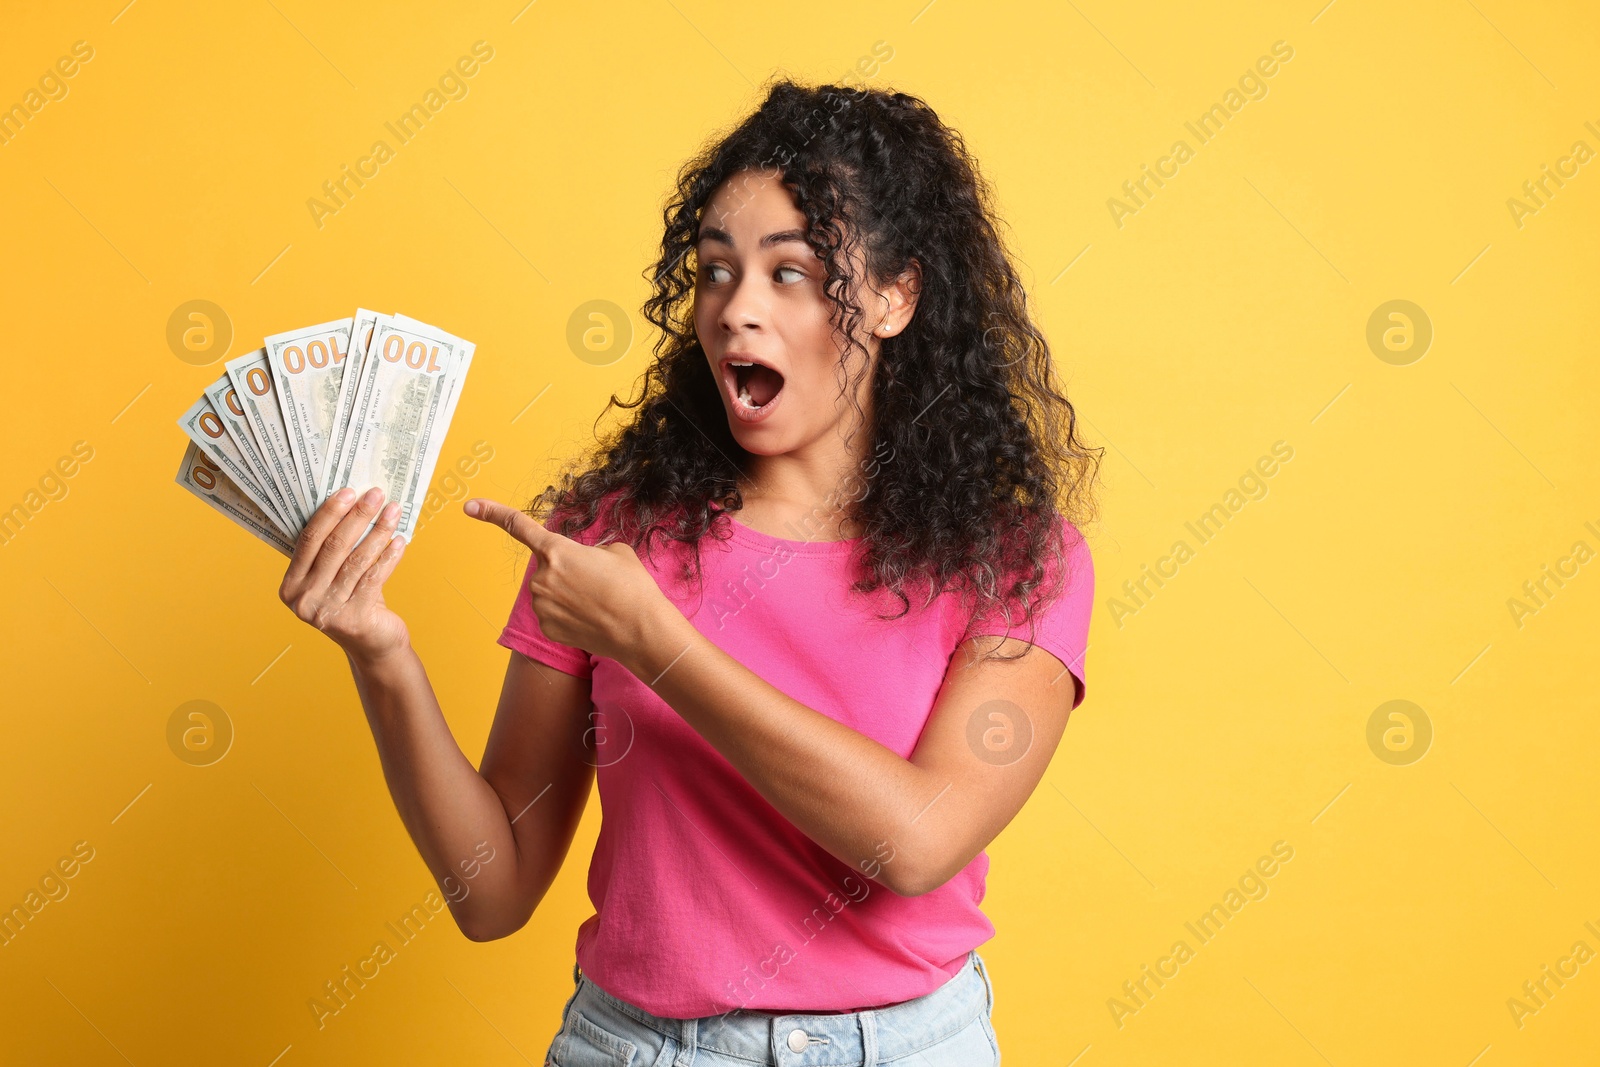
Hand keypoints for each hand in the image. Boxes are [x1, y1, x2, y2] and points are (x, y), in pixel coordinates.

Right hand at [279, 486, 409, 666]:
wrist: (372, 645)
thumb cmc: (352, 602)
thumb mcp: (333, 578)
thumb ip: (332, 552)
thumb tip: (353, 503)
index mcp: (290, 585)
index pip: (308, 540)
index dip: (330, 513)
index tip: (349, 491)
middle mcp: (303, 599)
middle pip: (333, 547)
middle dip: (358, 516)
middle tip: (376, 494)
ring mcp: (326, 611)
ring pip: (356, 560)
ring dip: (378, 532)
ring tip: (394, 512)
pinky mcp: (353, 619)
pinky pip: (374, 578)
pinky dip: (388, 556)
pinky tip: (400, 541)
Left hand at [464, 498, 665, 663]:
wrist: (640, 630)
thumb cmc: (632, 588)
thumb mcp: (616, 552)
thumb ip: (588, 550)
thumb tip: (582, 562)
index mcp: (558, 551)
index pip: (519, 526)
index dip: (492, 513)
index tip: (470, 506)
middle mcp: (542, 577)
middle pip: (547, 567)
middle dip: (566, 571)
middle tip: (596, 583)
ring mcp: (541, 605)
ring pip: (549, 592)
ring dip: (567, 594)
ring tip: (597, 602)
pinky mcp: (546, 627)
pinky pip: (552, 613)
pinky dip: (568, 615)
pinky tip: (589, 619)